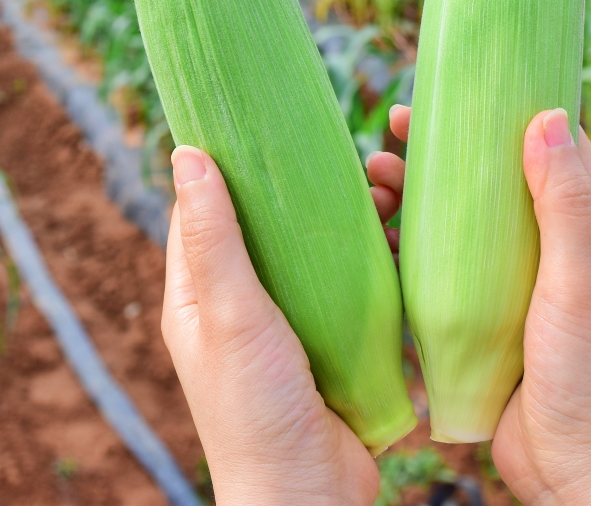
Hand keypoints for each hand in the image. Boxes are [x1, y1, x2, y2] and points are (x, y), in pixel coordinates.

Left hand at [161, 146, 378, 505]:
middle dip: (307, 184)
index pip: (206, 209)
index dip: (230, 164)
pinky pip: (354, 279)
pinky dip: (376, 251)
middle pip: (271, 222)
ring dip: (351, 213)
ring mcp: (291, 320)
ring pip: (317, 247)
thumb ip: (214, 237)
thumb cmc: (256, 410)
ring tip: (388, 186)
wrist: (311, 497)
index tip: (263, 123)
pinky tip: (403, 230)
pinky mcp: (336, 337)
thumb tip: (187, 154)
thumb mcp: (230, 314)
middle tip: (353, 155)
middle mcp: (242, 302)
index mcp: (201, 293)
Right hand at [368, 106, 590, 505]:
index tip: (471, 83)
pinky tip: (374, 231)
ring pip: (458, 218)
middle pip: (492, 177)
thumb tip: (548, 115)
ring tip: (372, 175)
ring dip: (417, 192)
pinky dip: (405, 241)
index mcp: (587, 230)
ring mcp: (511, 281)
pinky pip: (436, 264)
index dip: (515, 109)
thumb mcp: (579, 282)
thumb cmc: (590, 376)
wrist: (572, 473)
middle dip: (447, 148)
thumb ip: (564, 203)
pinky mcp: (478, 314)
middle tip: (396, 124)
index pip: (555, 149)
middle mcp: (549, 247)